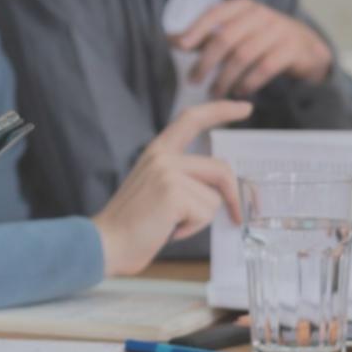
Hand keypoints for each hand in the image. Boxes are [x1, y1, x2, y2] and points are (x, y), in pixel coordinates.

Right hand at [92, 100, 252, 274]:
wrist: (107, 243)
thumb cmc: (133, 224)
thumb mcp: (157, 188)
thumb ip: (184, 178)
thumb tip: (223, 188)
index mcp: (157, 151)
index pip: (192, 119)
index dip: (221, 110)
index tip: (244, 108)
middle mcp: (163, 156)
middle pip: (221, 169)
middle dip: (234, 196)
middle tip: (236, 217)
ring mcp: (168, 172)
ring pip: (215, 196)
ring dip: (200, 218)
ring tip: (172, 224)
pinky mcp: (173, 192)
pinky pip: (206, 213)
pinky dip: (192, 228)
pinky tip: (169, 230)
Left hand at [173, 0, 332, 98]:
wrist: (306, 47)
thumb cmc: (262, 39)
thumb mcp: (236, 31)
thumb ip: (206, 36)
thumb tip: (171, 40)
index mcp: (243, 6)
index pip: (215, 14)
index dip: (196, 30)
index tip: (180, 46)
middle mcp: (261, 14)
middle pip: (226, 38)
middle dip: (206, 61)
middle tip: (193, 80)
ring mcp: (279, 30)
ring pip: (244, 55)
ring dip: (225, 77)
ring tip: (215, 92)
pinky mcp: (292, 49)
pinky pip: (265, 68)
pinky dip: (248, 82)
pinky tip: (239, 91)